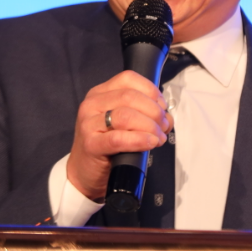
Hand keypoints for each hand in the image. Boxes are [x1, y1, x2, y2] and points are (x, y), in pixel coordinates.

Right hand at [66, 70, 172, 200]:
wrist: (84, 172)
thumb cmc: (108, 145)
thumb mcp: (124, 122)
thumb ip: (143, 113)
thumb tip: (167, 117)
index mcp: (100, 93)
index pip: (128, 78)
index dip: (150, 90)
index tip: (162, 106)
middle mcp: (92, 104)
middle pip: (129, 97)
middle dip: (153, 111)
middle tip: (163, 126)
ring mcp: (88, 123)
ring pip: (125, 115)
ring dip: (149, 126)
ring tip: (158, 137)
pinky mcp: (90, 144)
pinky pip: (118, 138)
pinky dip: (139, 140)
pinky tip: (150, 143)